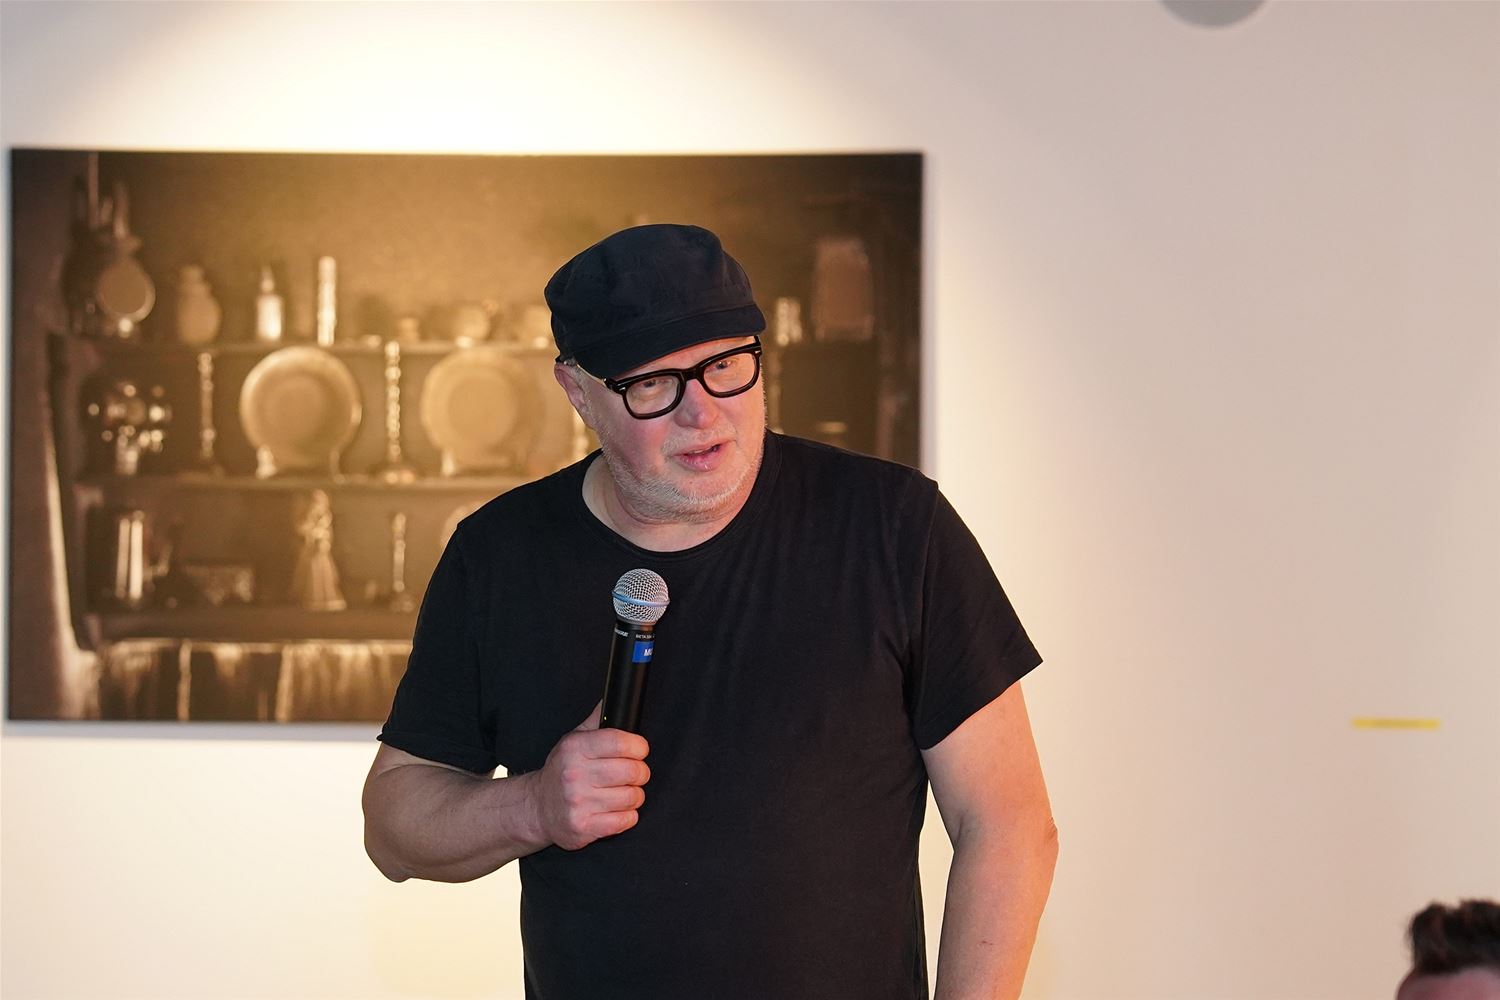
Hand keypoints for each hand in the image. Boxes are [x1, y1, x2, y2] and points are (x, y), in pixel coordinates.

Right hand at [529, 701, 650, 850]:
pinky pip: (624, 821)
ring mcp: (578, 803)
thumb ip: (596, 720)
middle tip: (634, 774)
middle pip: (632, 771)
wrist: (536, 807)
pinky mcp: (583, 827)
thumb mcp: (573, 740)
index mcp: (575, 748)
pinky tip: (616, 810)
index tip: (639, 750)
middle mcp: (574, 774)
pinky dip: (627, 816)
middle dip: (640, 772)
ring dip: (634, 796)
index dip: (639, 746)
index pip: (621, 742)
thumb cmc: (561, 771)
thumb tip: (612, 698)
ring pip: (632, 797)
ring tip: (623, 793)